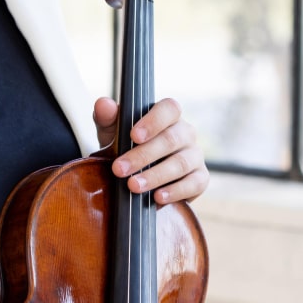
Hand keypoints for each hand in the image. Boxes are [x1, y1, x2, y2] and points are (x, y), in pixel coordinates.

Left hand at [93, 96, 208, 203]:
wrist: (137, 175)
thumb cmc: (127, 146)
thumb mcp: (113, 132)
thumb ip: (107, 118)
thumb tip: (103, 104)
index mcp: (168, 115)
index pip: (169, 109)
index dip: (153, 121)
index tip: (133, 136)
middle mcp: (185, 132)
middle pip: (171, 139)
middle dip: (143, 156)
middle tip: (119, 169)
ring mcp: (195, 155)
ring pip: (180, 163)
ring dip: (155, 176)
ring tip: (133, 186)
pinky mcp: (200, 178)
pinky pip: (194, 183)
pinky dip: (176, 191)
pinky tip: (158, 197)